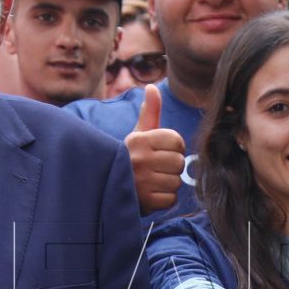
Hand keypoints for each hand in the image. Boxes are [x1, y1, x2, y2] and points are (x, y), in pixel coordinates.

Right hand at [125, 84, 185, 213]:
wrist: (108, 188)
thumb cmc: (130, 158)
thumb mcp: (138, 135)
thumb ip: (150, 112)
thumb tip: (152, 87)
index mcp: (139, 140)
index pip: (176, 140)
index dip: (173, 147)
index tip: (161, 152)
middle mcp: (139, 159)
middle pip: (179, 162)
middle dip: (171, 167)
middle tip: (156, 169)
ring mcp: (141, 181)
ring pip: (176, 181)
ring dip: (168, 184)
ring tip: (152, 181)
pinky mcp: (144, 202)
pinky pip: (170, 199)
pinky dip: (164, 199)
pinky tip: (151, 194)